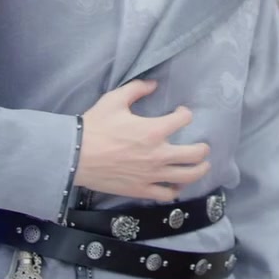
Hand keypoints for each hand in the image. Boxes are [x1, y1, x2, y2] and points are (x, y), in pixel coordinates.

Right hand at [74, 79, 209, 201]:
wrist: (75, 156)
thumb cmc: (95, 126)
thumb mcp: (114, 100)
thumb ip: (137, 89)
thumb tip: (153, 84)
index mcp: (154, 130)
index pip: (184, 120)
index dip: (185, 114)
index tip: (181, 113)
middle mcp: (159, 154)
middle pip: (195, 154)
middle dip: (203, 149)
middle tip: (203, 146)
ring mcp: (152, 175)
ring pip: (187, 177)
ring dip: (199, 170)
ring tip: (201, 166)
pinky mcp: (141, 190)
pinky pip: (167, 194)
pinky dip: (175, 191)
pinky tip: (176, 186)